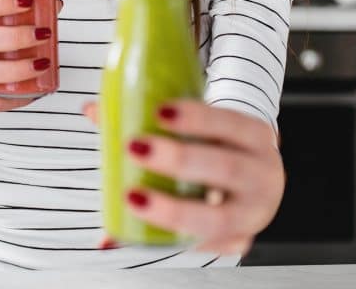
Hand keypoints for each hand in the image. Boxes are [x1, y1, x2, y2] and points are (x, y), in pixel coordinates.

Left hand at [82, 100, 283, 254]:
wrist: (256, 177)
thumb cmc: (220, 147)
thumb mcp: (203, 126)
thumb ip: (153, 115)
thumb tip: (93, 109)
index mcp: (255, 137)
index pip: (230, 122)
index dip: (197, 118)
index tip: (159, 111)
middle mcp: (262, 175)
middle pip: (225, 168)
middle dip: (179, 159)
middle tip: (135, 148)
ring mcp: (253, 213)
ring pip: (217, 217)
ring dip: (171, 209)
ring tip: (133, 197)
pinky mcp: (239, 241)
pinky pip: (208, 246)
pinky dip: (174, 241)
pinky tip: (143, 234)